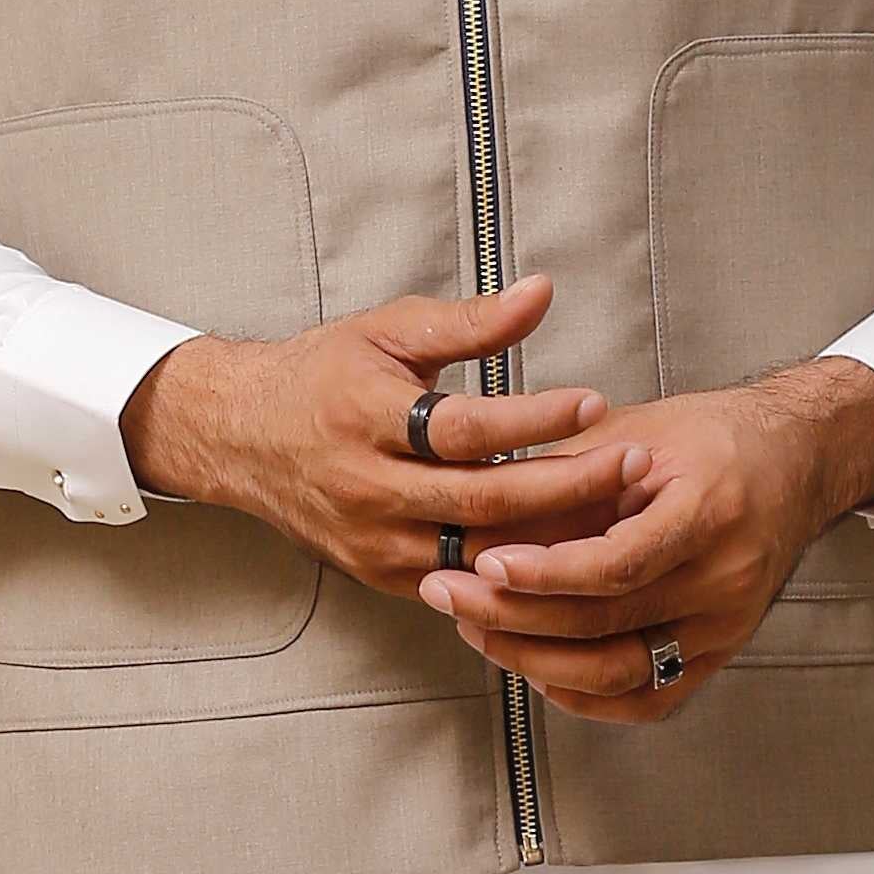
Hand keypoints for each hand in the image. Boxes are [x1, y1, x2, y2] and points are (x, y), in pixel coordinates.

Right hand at [124, 277, 650, 601]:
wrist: (241, 438)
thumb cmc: (323, 375)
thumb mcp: (389, 331)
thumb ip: (470, 322)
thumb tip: (542, 293)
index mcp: (366, 417)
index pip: (463, 428)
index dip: (533, 419)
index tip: (595, 404)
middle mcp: (368, 486)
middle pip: (482, 499)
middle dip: (566, 485)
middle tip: (632, 465)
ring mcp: (373, 540)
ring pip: (478, 552)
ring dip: (552, 539)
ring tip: (618, 515)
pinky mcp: (382, 575)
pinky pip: (461, 580)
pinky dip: (516, 571)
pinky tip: (570, 554)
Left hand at [415, 354, 873, 721]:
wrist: (795, 460)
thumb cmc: (712, 438)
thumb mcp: (637, 433)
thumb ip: (566, 479)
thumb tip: (481, 514)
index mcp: (709, 511)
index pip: (617, 563)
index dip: (544, 573)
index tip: (484, 566)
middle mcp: (725, 578)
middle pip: (606, 623)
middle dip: (513, 616)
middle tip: (449, 595)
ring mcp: (726, 625)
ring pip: (620, 672)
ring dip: (536, 660)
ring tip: (477, 629)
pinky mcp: (721, 652)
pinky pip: (649, 697)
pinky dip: (586, 697)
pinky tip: (538, 671)